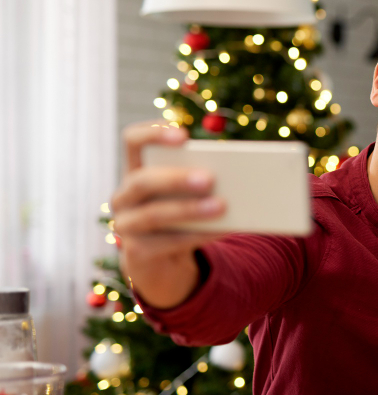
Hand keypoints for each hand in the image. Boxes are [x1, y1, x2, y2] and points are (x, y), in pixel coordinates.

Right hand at [110, 121, 226, 307]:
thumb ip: (198, 180)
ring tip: (221, 206)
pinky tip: (222, 229)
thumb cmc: (178, 214)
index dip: (153, 134)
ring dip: (189, 209)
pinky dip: (198, 234)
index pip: (132, 141)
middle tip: (210, 178)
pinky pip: (168, 242)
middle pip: (143, 181)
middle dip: (176, 178)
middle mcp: (124, 196)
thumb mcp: (184, 194)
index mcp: (135, 170)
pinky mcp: (137, 252)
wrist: (160, 260)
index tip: (184, 136)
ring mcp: (126, 225)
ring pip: (154, 214)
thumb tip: (237, 177)